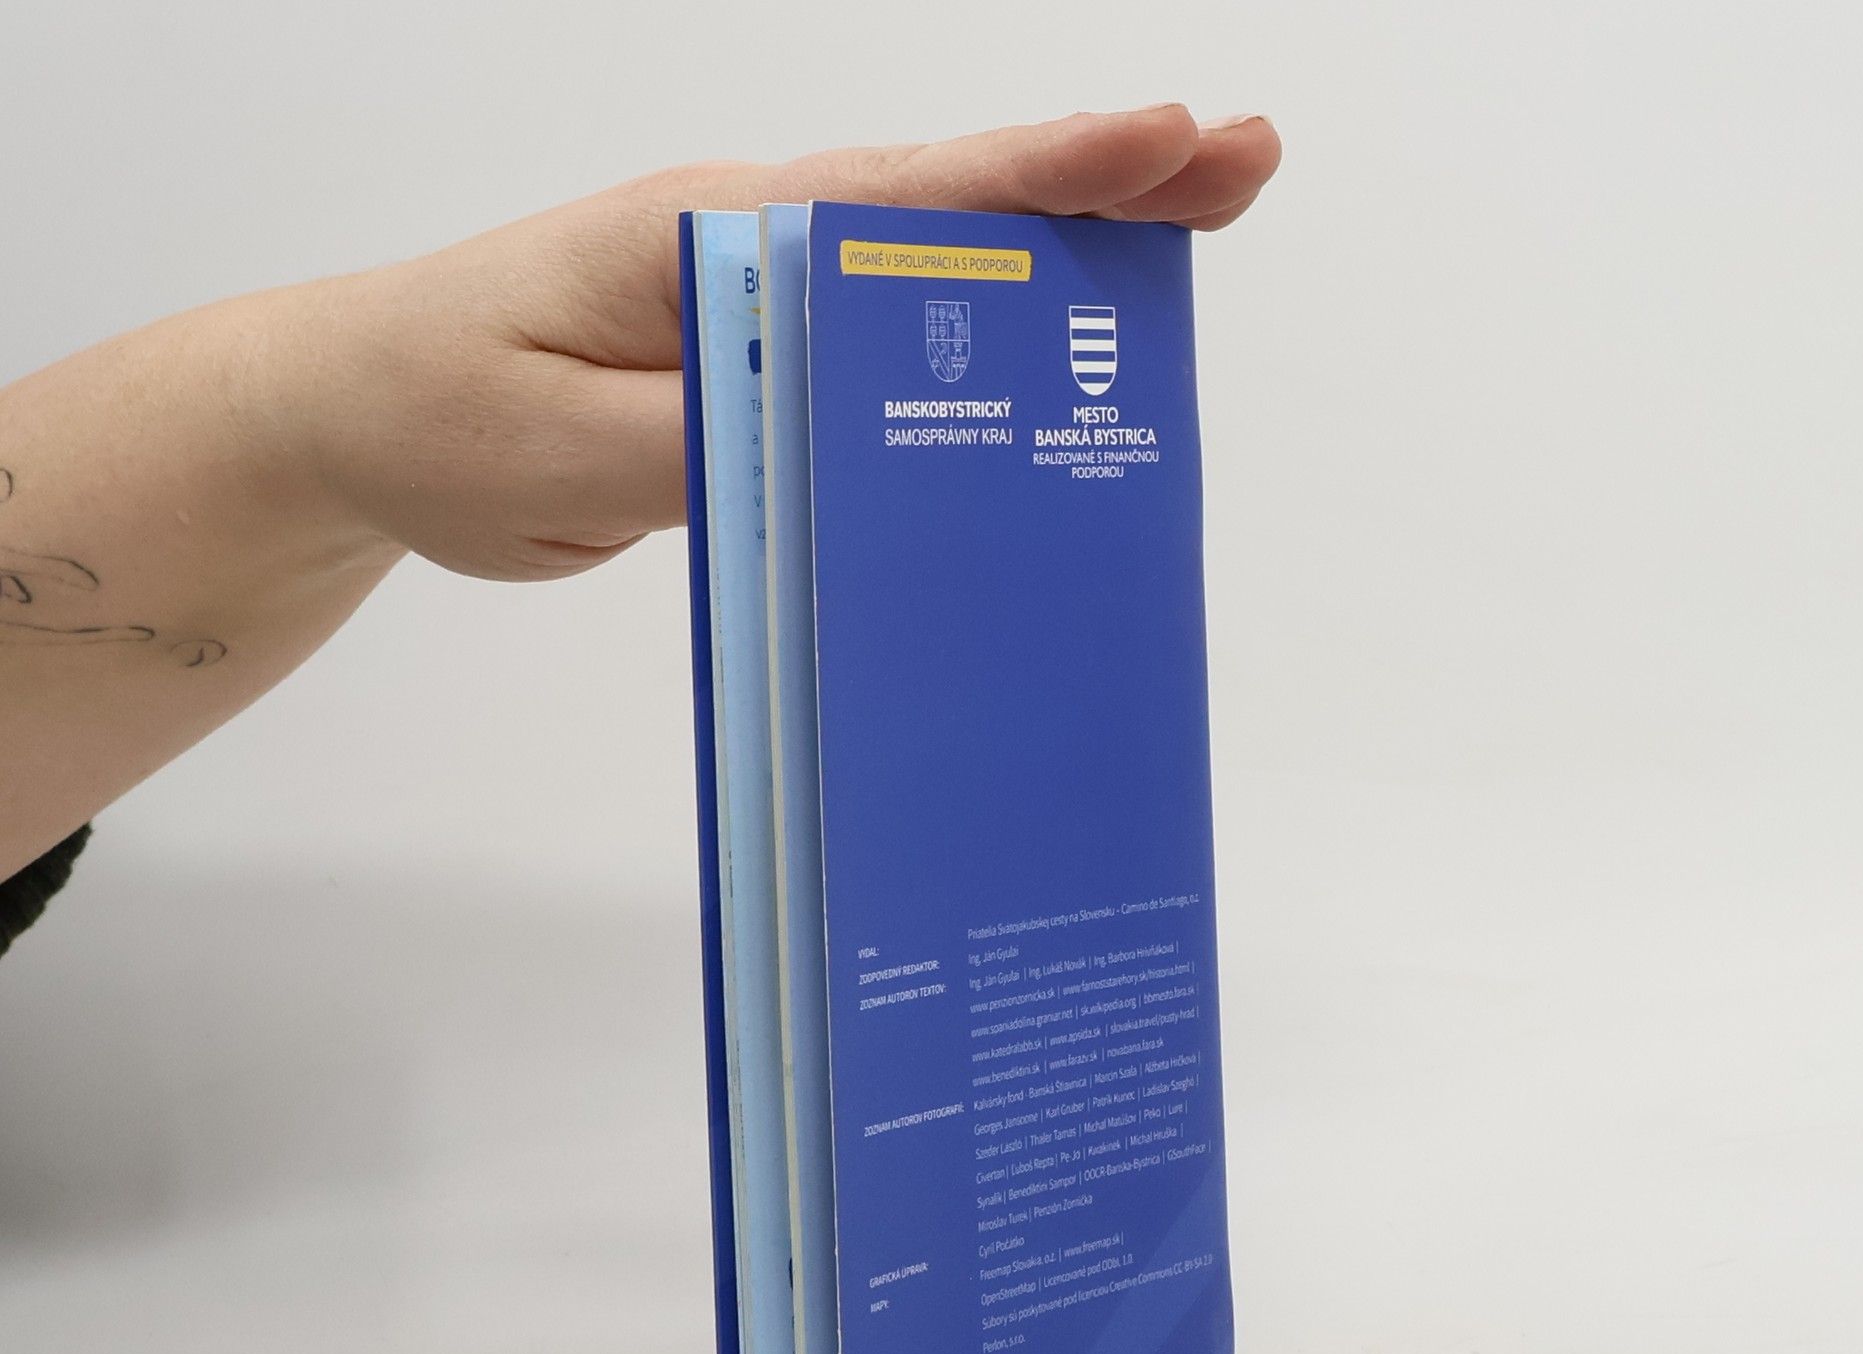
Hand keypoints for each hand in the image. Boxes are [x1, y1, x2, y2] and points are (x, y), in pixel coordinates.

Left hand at [278, 106, 1279, 582]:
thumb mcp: (562, 445)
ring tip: (1189, 247)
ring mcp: (765, 314)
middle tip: (1242, 164)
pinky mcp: (759, 379)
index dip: (1044, 175)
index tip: (1168, 141)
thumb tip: (846, 439)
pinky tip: (1049, 376)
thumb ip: (706, 442)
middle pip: (957, 214)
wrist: (362, 424)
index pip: (907, 197)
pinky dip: (982, 357)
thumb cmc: (441, 410)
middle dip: (1102, 189)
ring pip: (939, 284)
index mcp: (717, 238)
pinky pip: (891, 367)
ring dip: (1062, 270)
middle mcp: (758, 256)